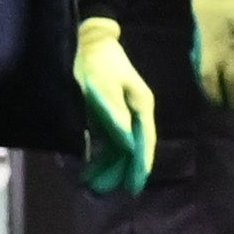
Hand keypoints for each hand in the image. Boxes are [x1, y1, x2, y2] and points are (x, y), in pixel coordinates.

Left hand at [68, 18, 156, 199]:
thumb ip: (116, 116)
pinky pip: (106, 138)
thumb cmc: (101, 63)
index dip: (140, 164)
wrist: (89, 42)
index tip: (135, 185)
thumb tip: (127, 145)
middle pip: (132, 147)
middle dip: (122, 170)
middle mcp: (135, 112)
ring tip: (94, 184)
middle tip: (109, 191)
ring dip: (108, 164)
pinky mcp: (107, 112)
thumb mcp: (107, 88)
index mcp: (141, 105)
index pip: (145, 141)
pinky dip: (99, 152)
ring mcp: (121, 112)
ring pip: (119, 145)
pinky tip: (91, 165)